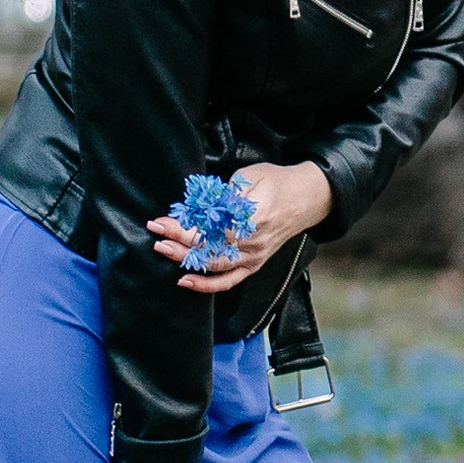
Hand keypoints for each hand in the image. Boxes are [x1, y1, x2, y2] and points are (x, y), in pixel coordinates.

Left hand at [150, 157, 333, 294]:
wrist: (307, 199)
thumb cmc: (278, 182)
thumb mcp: (250, 176)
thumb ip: (223, 194)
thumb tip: (196, 207)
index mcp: (255, 216)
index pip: (211, 226)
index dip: (184, 226)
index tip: (162, 221)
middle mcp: (255, 240)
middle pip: (210, 247)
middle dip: (179, 243)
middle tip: (156, 236)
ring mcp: (255, 256)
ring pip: (215, 265)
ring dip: (186, 260)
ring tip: (164, 252)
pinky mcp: (254, 264)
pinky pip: (229, 280)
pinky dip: (207, 285)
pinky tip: (186, 281)